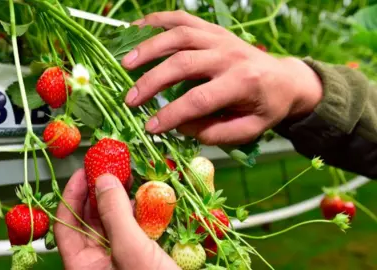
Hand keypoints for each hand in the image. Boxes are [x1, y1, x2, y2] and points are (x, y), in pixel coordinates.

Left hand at [54, 169, 178, 269]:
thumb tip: (103, 179)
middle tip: (109, 168)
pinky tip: (144, 199)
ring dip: (118, 200)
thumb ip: (115, 214)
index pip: (66, 225)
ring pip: (111, 224)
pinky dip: (136, 212)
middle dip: (98, 193)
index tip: (84, 171)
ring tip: (128, 178)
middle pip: (88, 221)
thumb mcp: (131, 250)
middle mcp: (97, 263)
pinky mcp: (139, 258)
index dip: (72, 196)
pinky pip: (131, 230)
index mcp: (83, 266)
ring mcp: (119, 260)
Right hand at [122, 11, 322, 144]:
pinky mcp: (213, 29)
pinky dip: (157, 21)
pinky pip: (182, 18)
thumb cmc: (266, 107)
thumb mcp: (250, 129)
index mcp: (243, 82)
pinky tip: (136, 30)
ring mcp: (220, 38)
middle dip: (152, 81)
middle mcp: (230, 55)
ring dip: (149, 48)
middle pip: (184, 62)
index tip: (150, 127)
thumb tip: (181, 126)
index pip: (200, 99)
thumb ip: (216, 132)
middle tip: (130, 99)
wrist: (286, 78)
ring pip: (179, 35)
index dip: (172, 114)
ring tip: (125, 63)